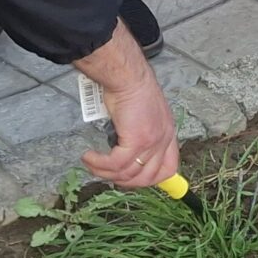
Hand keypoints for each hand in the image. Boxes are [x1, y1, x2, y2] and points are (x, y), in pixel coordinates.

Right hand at [76, 22, 181, 187]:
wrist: (127, 75)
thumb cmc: (131, 87)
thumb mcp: (145, 113)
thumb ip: (143, 131)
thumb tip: (127, 150)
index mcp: (168, 133)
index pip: (169, 168)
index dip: (149, 179)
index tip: (130, 178)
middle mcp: (163, 140)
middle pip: (147, 177)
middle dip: (123, 181)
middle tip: (106, 173)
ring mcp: (151, 142)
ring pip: (127, 174)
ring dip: (105, 172)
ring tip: (91, 164)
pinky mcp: (136, 141)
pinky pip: (115, 164)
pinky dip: (99, 164)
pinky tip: (89, 157)